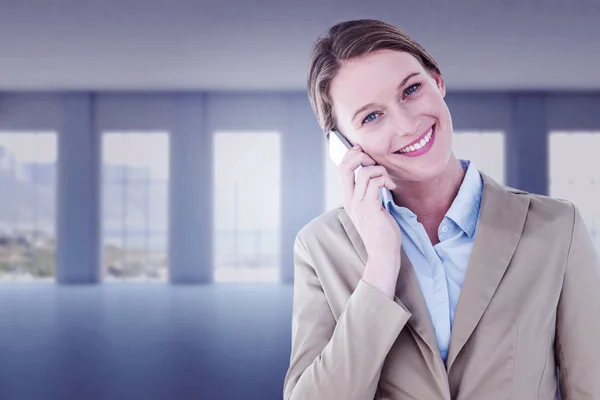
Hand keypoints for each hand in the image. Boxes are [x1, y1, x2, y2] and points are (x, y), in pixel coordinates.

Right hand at [339, 145, 401, 297]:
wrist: (382, 254)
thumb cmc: (381, 232)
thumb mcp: (372, 209)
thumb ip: (370, 193)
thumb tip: (377, 177)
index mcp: (348, 198)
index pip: (342, 169)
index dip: (352, 156)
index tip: (367, 155)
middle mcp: (349, 199)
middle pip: (344, 166)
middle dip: (360, 156)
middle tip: (375, 162)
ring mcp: (357, 204)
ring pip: (363, 172)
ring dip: (379, 170)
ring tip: (387, 181)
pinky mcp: (369, 208)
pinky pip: (374, 182)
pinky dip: (384, 180)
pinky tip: (390, 188)